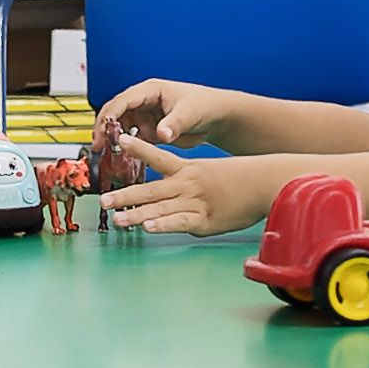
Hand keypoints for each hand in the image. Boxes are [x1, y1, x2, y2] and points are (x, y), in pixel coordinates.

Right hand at [95, 77, 237, 147]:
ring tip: (107, 155)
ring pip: (121, 127)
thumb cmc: (205, 105)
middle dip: (104, 128)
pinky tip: (122, 160)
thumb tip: (162, 133)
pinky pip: (132, 139)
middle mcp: (144, 102)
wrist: (217, 118)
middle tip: (98, 146)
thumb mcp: (189, 113)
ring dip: (113, 140)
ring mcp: (145, 117)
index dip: (109, 115)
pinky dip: (126, 148)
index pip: (123, 101)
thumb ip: (174, 123)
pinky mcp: (150, 131)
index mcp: (150, 90)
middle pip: (116, 113)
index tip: (102, 131)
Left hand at [99, 140, 280, 236]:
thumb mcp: (211, 173)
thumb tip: (177, 191)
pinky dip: (163, 225)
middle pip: (150, 189)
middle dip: (125, 196)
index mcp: (188, 170)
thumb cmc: (241, 180)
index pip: (158, 157)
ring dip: (136, 215)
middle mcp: (187, 184)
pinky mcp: (204, 220)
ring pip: (160, 208)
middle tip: (103, 200)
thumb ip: (189, 183)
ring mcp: (194, 202)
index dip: (138, 148)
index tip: (119, 140)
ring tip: (117, 219)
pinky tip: (148, 227)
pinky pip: (180, 222)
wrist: (265, 183)